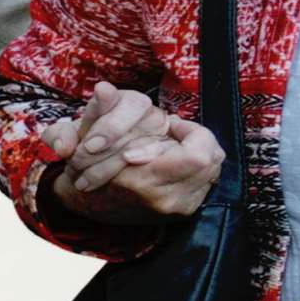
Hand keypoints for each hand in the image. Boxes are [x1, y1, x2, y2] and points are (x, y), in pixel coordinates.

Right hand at [43, 82, 222, 224]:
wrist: (90, 203)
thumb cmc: (88, 162)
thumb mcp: (86, 131)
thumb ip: (98, 109)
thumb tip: (104, 88)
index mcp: (140, 180)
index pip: (198, 155)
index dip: (190, 131)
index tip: (172, 125)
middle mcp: (162, 199)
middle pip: (212, 161)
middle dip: (197, 140)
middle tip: (174, 135)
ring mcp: (175, 208)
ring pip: (213, 170)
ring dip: (198, 153)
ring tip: (173, 148)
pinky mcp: (184, 211)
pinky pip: (208, 181)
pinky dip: (197, 168)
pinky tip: (176, 162)